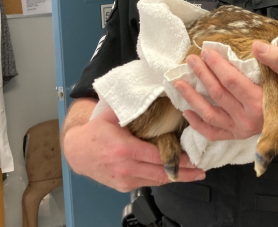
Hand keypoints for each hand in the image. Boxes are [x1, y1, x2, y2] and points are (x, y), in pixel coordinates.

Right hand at [63, 106, 205, 192]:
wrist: (76, 152)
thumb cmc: (96, 132)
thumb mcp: (112, 115)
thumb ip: (133, 107)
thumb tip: (155, 91)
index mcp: (125, 150)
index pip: (159, 157)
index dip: (179, 159)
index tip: (194, 158)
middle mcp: (126, 168)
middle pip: (162, 173)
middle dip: (184, 173)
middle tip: (201, 170)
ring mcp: (124, 180)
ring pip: (157, 181)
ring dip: (176, 178)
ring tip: (194, 173)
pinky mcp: (124, 186)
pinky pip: (148, 183)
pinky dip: (162, 178)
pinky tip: (174, 174)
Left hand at [175, 48, 264, 140]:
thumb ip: (277, 58)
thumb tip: (255, 46)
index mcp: (260, 103)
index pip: (232, 81)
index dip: (217, 66)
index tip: (206, 52)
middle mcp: (248, 119)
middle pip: (218, 94)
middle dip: (202, 76)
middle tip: (191, 60)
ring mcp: (240, 129)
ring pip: (210, 114)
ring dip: (192, 99)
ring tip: (179, 84)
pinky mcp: (235, 135)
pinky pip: (212, 133)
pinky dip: (197, 124)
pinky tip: (186, 112)